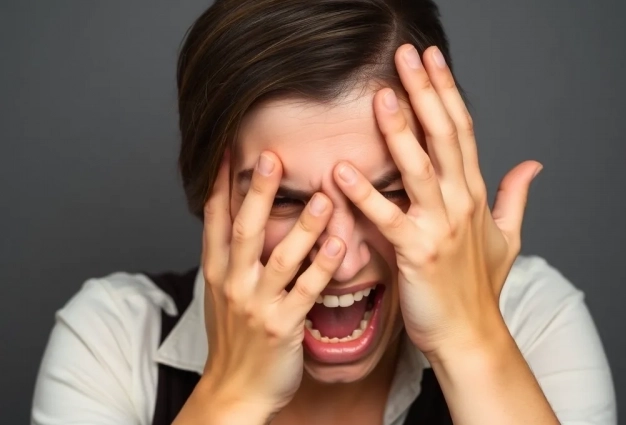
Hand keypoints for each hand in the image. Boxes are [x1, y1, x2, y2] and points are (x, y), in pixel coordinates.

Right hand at [200, 151, 345, 413]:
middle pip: (244, 230)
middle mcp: (233, 284)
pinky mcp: (282, 326)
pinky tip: (338, 245)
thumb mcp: (220, 296)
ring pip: (280, 258)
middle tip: (272, 157)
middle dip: (259, 194)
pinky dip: (322, 267)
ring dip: (302, 226)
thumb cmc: (233, 340)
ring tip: (323, 196)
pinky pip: (306, 291)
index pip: (214, 221)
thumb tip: (233, 221)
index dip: (221, 186)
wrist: (234, 391)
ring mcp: (256, 306)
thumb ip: (229, 259)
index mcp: (217, 273)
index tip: (228, 151)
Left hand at [333, 44, 542, 359]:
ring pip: (421, 169)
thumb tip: (532, 165)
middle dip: (427, 93)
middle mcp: (461, 203)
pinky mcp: (417, 254)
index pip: (463, 131)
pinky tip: (342, 171)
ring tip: (382, 97)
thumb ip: (515, 196)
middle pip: (446, 137)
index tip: (431, 59)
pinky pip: (388, 220)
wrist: (470, 334)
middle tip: (407, 56)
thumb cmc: (480, 287)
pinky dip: (365, 195)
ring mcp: (441, 227)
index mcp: (475, 194)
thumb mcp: (507, 237)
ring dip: (401, 132)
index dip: (447, 91)